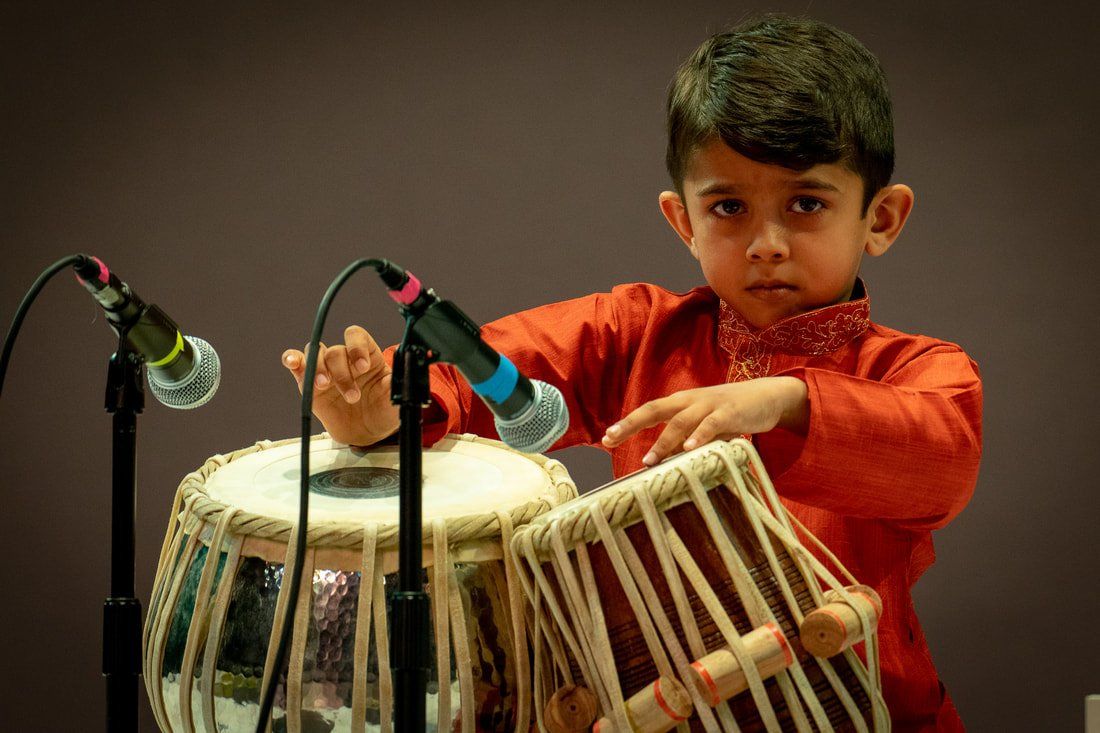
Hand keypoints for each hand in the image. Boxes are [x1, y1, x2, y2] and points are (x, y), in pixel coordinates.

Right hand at [281, 325, 398, 445]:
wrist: (368, 434)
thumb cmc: (383, 412)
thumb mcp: (395, 400)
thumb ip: (395, 387)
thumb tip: (399, 375)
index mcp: (367, 356)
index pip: (357, 336)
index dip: (357, 346)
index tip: (363, 367)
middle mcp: (346, 360)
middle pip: (336, 350)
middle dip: (342, 373)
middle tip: (352, 396)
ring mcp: (327, 370)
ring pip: (316, 354)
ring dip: (319, 368)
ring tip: (324, 386)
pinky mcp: (309, 384)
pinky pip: (298, 364)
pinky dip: (293, 359)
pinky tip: (293, 362)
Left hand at [601, 376, 808, 465]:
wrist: (769, 396)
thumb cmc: (731, 414)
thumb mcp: (704, 428)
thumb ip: (685, 442)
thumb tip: (665, 464)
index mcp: (681, 403)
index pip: (648, 411)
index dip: (627, 424)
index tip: (606, 439)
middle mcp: (690, 400)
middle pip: (654, 409)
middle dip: (631, 424)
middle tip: (611, 439)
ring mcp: (710, 405)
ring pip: (681, 421)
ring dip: (664, 442)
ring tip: (649, 461)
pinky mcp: (730, 413)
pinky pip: (711, 425)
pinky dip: (699, 437)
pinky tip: (688, 450)